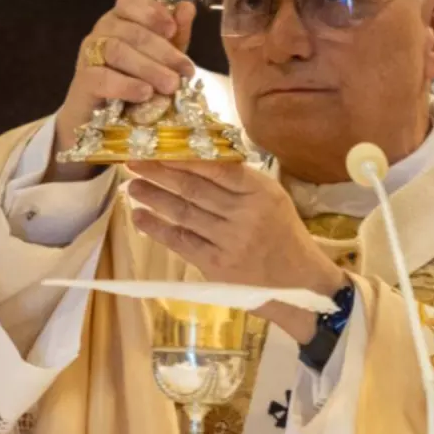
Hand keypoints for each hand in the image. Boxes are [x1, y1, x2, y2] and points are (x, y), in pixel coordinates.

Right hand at [47, 0, 196, 181]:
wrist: (101, 120)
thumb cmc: (134, 83)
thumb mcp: (162, 58)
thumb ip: (175, 35)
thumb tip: (187, 7)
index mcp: (121, 19)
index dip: (151, 11)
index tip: (172, 30)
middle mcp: (102, 31)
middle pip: (130, 30)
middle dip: (162, 50)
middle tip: (184, 71)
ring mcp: (89, 55)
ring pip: (116, 50)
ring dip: (148, 68)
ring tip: (170, 85)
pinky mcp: (82, 80)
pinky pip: (102, 77)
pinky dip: (126, 85)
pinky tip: (144, 93)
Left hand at [125, 161, 347, 342]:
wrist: (301, 285)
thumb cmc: (283, 236)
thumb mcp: (272, 199)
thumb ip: (239, 181)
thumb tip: (195, 157)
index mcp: (261, 192)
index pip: (215, 168)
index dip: (182, 157)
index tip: (157, 147)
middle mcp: (245, 214)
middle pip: (193, 188)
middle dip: (158, 172)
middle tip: (132, 161)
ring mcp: (230, 240)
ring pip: (183, 212)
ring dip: (153, 197)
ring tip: (132, 186)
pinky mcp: (217, 264)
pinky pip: (180, 241)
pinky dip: (157, 228)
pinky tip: (139, 217)